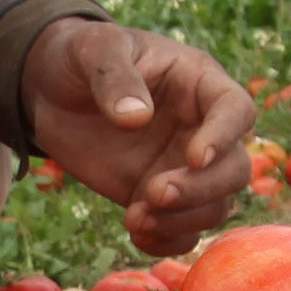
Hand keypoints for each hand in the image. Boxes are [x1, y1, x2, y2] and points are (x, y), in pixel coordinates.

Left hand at [22, 18, 255, 256]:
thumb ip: (113, 76)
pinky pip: (181, 231)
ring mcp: (181, 167)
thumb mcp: (93, 48)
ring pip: (214, 206)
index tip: (195, 157)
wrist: (53, 90)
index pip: (236, 110)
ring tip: (134, 218)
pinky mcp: (156, 196)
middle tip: (153, 192)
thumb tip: (136, 117)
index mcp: (199, 83)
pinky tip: (135, 232)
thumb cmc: (82, 57)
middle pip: (235, 169)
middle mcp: (201, 129)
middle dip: (201, 189)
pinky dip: (166, 242)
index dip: (225, 137)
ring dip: (181, 221)